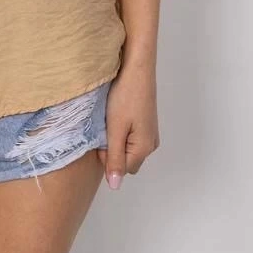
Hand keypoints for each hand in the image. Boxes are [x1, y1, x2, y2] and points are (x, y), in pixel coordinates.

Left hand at [96, 60, 159, 187]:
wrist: (136, 66)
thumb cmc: (125, 96)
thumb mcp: (115, 129)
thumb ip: (115, 158)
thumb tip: (115, 186)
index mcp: (144, 148)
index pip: (121, 169)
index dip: (107, 156)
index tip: (101, 135)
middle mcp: (151, 143)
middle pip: (126, 160)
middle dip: (112, 148)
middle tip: (105, 127)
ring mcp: (150, 132)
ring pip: (127, 147)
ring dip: (116, 137)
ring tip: (110, 118)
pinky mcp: (146, 121)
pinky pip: (131, 135)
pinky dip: (121, 129)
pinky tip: (117, 113)